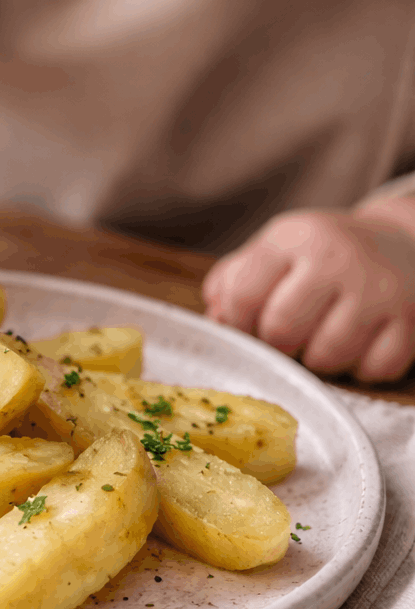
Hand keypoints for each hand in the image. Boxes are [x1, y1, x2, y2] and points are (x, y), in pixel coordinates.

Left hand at [202, 207, 414, 382]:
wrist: (403, 242)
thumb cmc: (321, 256)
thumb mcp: (274, 251)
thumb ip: (233, 281)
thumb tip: (214, 319)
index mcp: (293, 239)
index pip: (242, 295)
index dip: (235, 323)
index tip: (245, 328)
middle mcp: (337, 259)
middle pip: (282, 329)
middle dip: (274, 345)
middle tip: (284, 340)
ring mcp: (379, 290)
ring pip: (326, 356)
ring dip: (315, 361)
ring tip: (319, 340)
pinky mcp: (411, 319)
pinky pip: (373, 369)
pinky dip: (359, 369)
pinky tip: (356, 347)